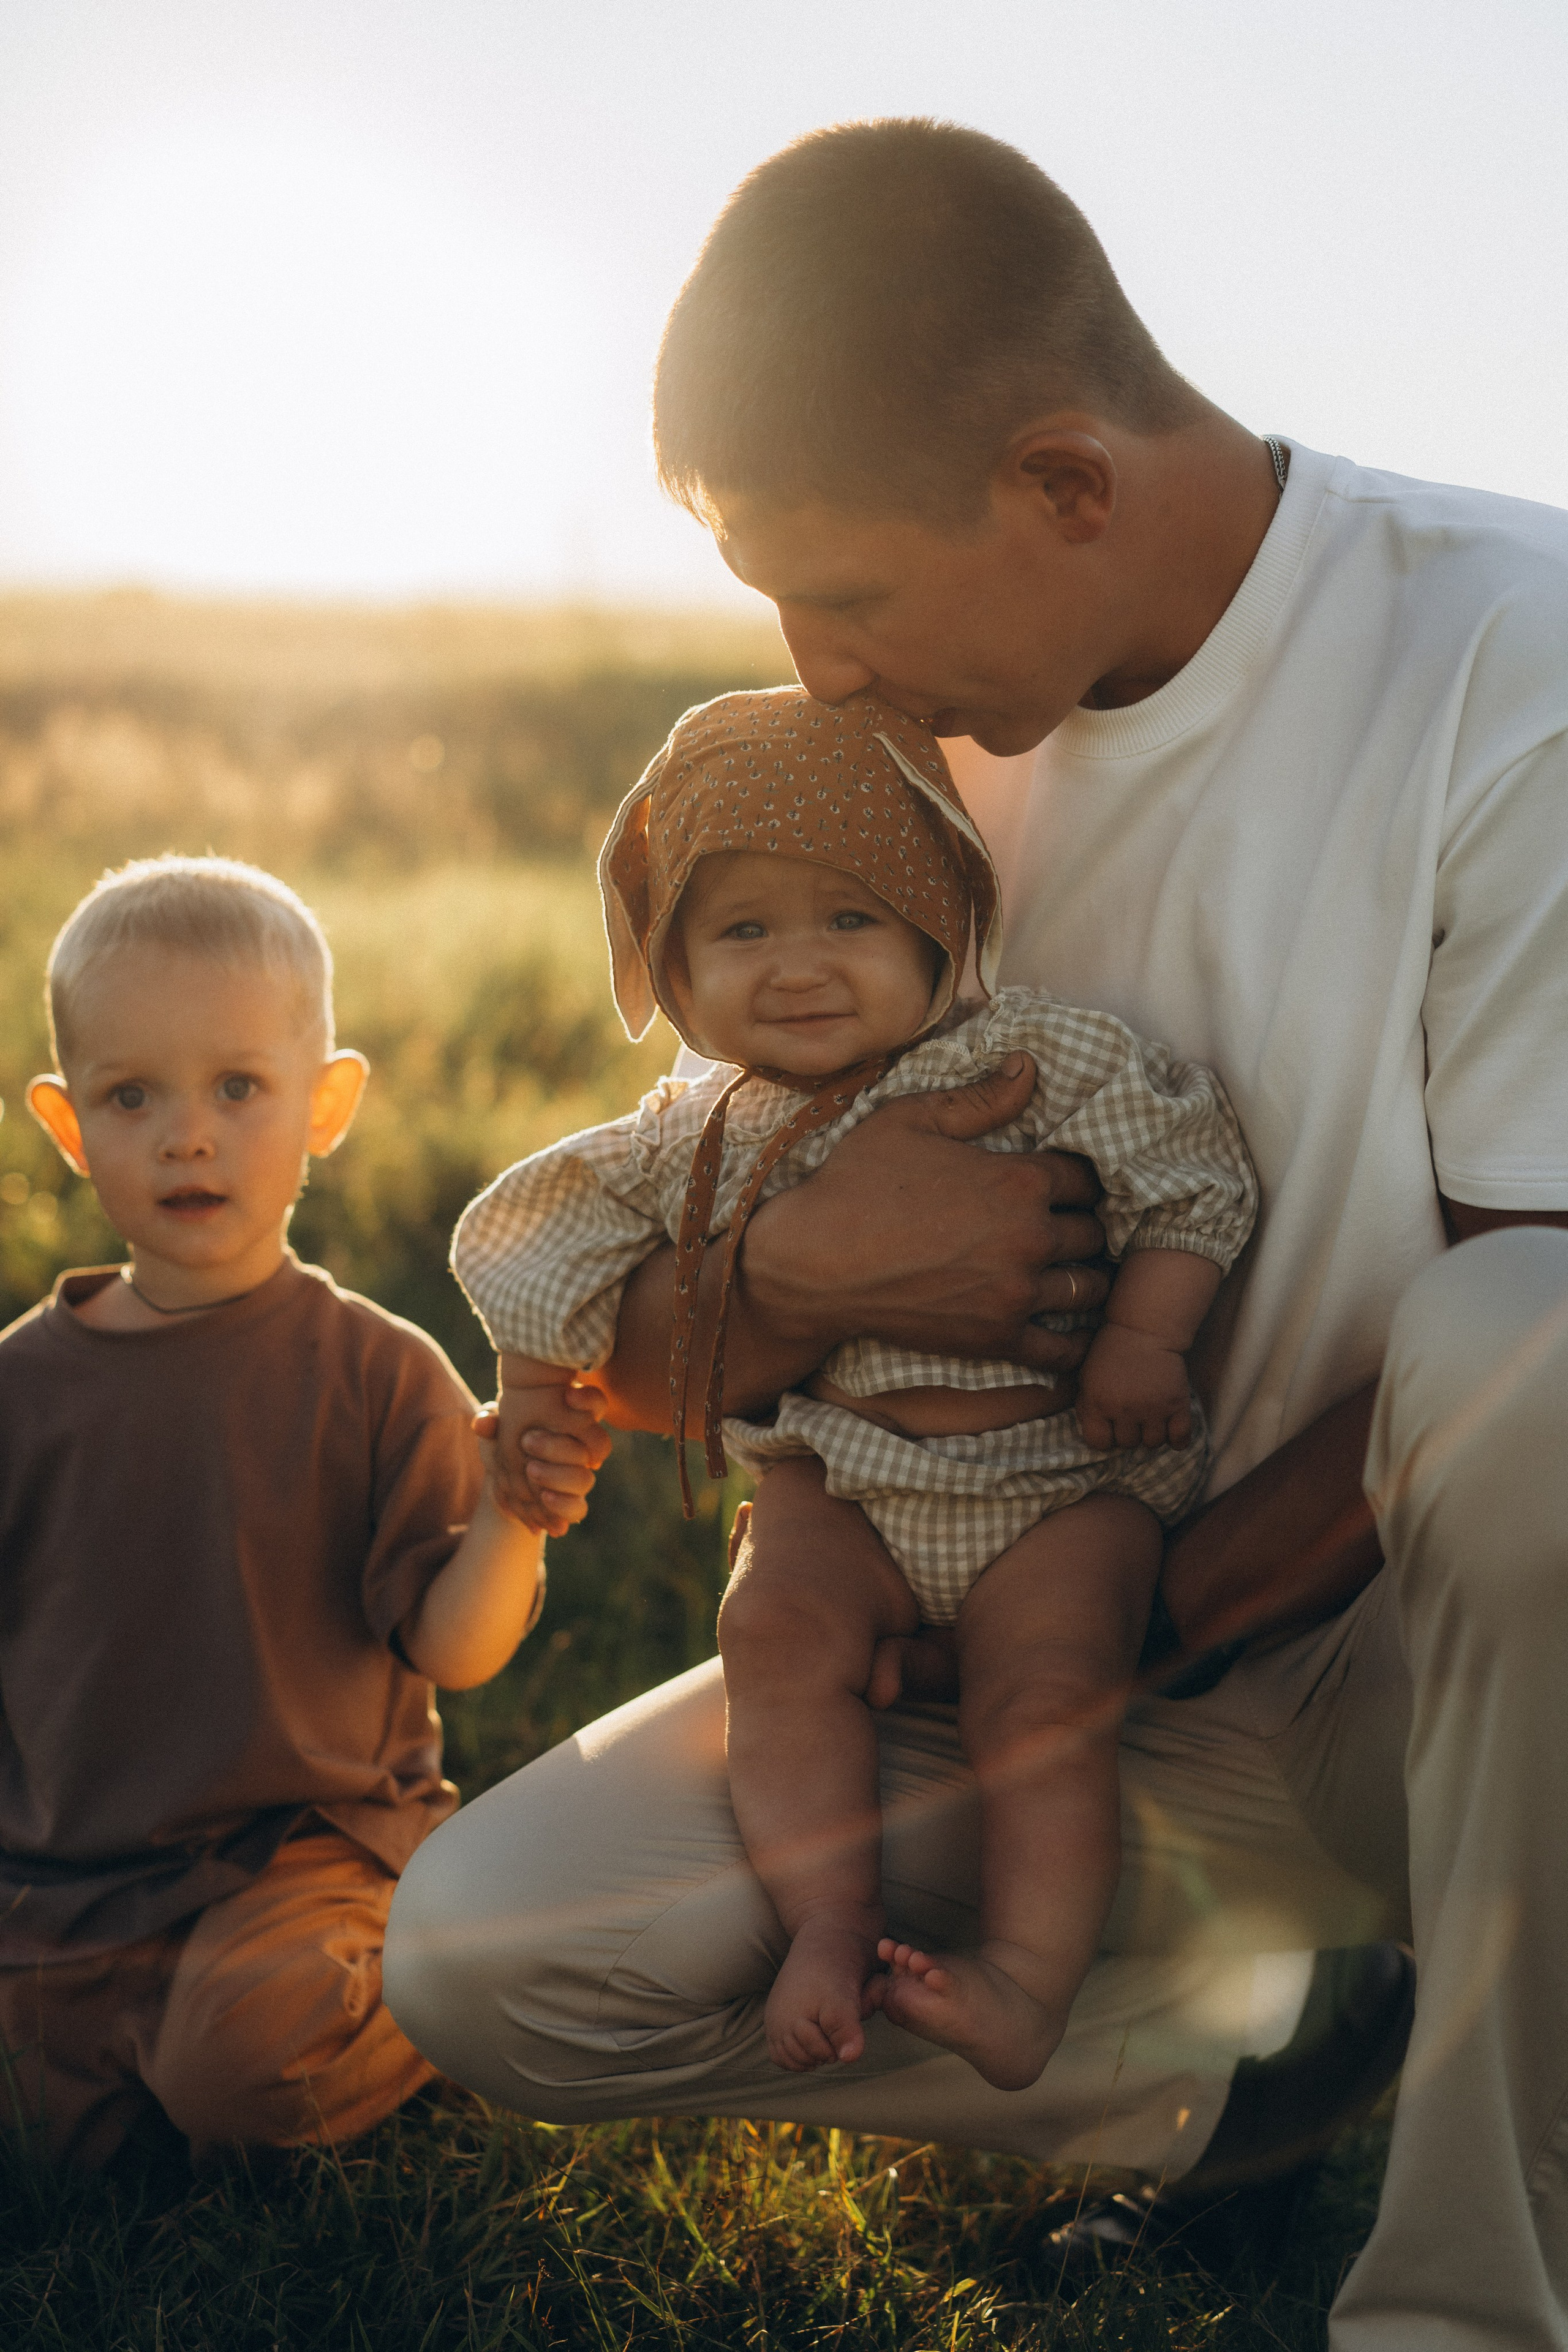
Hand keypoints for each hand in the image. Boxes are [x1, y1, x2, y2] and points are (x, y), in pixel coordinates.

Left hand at [481, 1366, 611, 1537]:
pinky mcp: (572, 1503)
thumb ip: (490, 1422)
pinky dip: (561, 1505)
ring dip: (557, 1475)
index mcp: (572, 1423)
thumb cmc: (504, 1444)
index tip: (568, 1395)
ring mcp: (579, 1477)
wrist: (504, 1482)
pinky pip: (577, 1509)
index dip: (589, 1399)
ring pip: (585, 1480)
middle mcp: (583, 1450)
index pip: (596, 1403)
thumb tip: (482, 1424)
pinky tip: (543, 1497)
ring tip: (530, 1469)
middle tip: (526, 1441)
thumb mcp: (494, 1431)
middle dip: (558, 1445)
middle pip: (597, 1444)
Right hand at [739, 1052, 1109, 1388]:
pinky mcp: (997, 1338)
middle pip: (1093, 1232)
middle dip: (1084, 1226)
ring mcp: (1016, 1293)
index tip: (1066, 1185)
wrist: (813, 1263)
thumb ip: (980, 1098)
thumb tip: (1030, 1067)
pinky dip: (1074, 1344)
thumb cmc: (856, 1183)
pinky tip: (1069, 1331)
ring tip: (1073, 1274)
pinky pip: (1062, 1349)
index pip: (1085, 1177)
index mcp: (1018, 1180)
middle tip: (1071, 1228)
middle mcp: (1030, 1237)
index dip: (1077, 1178)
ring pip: (1087, 1288)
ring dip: (1085, 1278)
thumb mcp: (911, 1120)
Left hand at [1075, 1323, 1192, 1451]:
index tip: (1111, 1427)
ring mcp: (1152, 1408)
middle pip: (1127, 1443)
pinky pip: (1180, 1437)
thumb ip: (1086, 1406)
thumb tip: (1094, 1432)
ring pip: (1152, 1443)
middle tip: (1133, 1415)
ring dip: (1151, 1433)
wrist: (1145, 1329)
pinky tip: (1172, 1430)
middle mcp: (1124, 1410)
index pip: (1099, 1443)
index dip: (1105, 1437)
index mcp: (1097, 1403)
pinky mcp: (1177, 1403)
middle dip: (1129, 1432)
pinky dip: (1177, 1439)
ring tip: (1151, 1417)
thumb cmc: (1111, 1352)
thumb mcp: (1087, 1376)